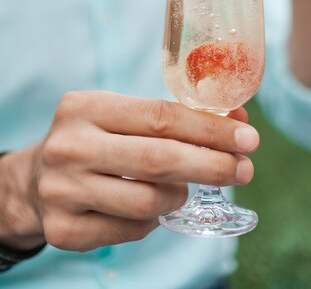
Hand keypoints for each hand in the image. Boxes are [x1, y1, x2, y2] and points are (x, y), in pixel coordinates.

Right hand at [2, 92, 258, 251]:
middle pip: (158, 158)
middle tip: (245, 168)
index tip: (248, 137)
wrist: (36, 179)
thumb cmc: (96, 140)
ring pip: (148, 200)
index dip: (210, 129)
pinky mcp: (64, 230)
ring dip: (181, 195)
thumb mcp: (124, 116)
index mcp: (87, 107)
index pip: (161, 116)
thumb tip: (239, 123)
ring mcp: (63, 190)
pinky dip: (153, 219)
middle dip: (212, 164)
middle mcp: (70, 146)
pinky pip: (131, 230)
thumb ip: (174, 118)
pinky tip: (152, 206)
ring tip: (185, 188)